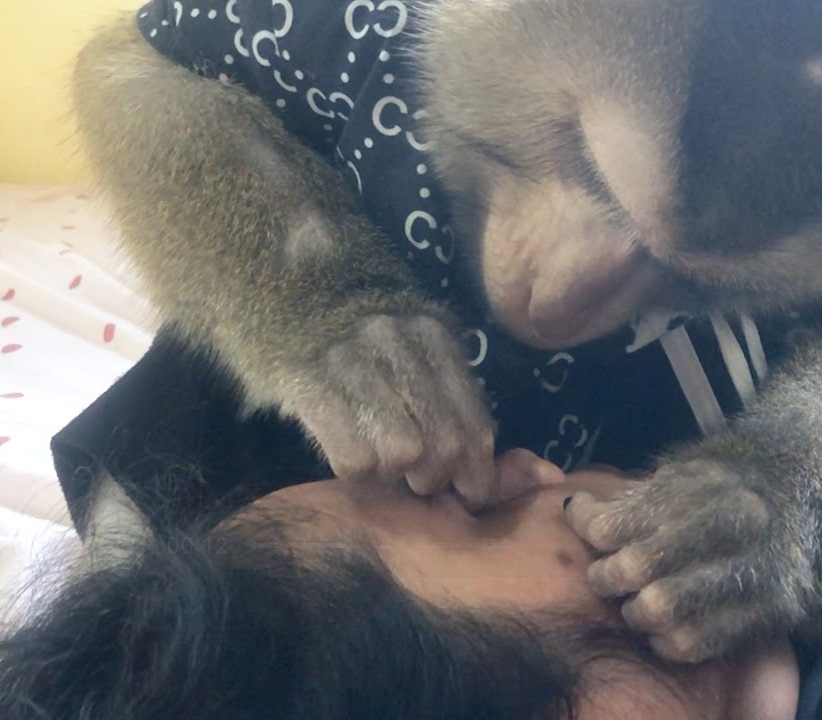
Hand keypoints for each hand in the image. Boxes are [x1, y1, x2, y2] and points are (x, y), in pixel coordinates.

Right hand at [288, 314, 498, 509]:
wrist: (287, 302)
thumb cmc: (366, 346)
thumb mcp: (421, 356)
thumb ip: (464, 405)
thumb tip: (534, 473)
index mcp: (434, 335)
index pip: (474, 424)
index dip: (478, 474)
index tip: (470, 495)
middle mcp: (396, 340)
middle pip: (442, 445)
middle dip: (434, 478)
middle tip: (418, 479)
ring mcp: (350, 358)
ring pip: (401, 454)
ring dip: (394, 475)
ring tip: (383, 464)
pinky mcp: (306, 383)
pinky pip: (353, 459)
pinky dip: (358, 473)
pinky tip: (353, 458)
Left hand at [564, 459, 809, 663]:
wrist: (810, 497)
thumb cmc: (728, 484)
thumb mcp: (686, 469)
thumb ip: (636, 495)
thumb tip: (576, 511)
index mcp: (704, 486)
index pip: (619, 521)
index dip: (588, 527)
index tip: (583, 523)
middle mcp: (731, 527)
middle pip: (635, 567)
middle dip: (607, 576)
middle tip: (607, 575)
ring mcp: (753, 572)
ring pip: (660, 609)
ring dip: (635, 611)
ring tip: (638, 601)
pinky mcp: (767, 612)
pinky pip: (693, 642)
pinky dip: (666, 639)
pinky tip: (667, 624)